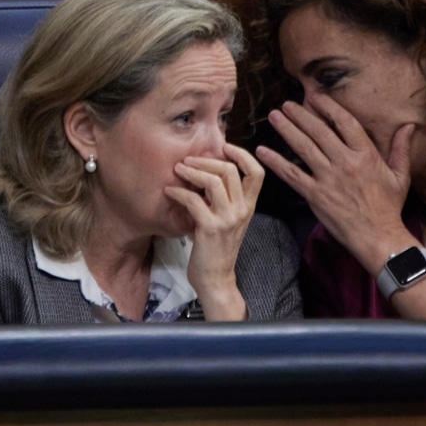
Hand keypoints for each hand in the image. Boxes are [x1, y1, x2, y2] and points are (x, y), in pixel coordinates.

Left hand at [164, 143, 262, 319]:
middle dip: (206, 161)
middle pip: (230, 170)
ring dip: (192, 172)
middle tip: (188, 160)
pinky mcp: (209, 228)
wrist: (216, 278)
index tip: (224, 147)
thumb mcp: (228, 220)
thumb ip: (225, 199)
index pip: (257, 172)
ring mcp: (227, 219)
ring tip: (178, 170)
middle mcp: (242, 210)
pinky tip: (168, 191)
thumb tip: (207, 173)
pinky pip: (193, 200)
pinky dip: (178, 192)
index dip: (242, 155)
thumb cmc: (217, 248)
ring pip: (213, 181)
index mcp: (249, 206)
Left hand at [255, 94, 414, 269]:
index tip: (315, 97)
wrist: (379, 237)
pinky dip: (276, 162)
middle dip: (300, 114)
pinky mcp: (316, 195)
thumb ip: (401, 148)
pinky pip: (292, 175)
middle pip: (319, 131)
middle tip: (286, 104)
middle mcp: (345, 162)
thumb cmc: (390, 207)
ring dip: (287, 130)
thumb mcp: (400, 175)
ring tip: (274, 117)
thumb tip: (408, 126)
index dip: (328, 107)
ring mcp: (328, 178)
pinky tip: (263, 151)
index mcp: (366, 154)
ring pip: (303, 148)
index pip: (345, 122)